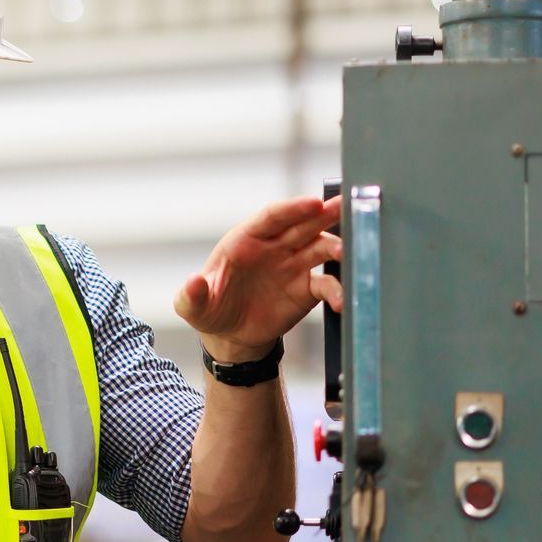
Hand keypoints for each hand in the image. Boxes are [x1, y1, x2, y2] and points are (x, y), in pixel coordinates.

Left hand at [175, 195, 343, 360]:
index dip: (293, 208)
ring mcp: (293, 265)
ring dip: (337, 247)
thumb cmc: (210, 311)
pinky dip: (337, 289)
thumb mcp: (193, 307)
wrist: (231, 337)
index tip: (314, 203)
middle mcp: (274, 246)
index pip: (271, 217)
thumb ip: (192, 296)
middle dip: (325, 213)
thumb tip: (192, 283)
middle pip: (303, 223)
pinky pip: (326, 283)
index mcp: (245, 240)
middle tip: (346, 206)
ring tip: (349, 253)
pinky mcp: (306, 288)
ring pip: (321, 247)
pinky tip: (342, 299)